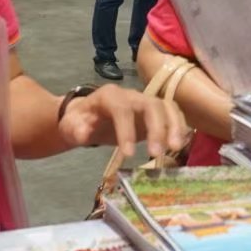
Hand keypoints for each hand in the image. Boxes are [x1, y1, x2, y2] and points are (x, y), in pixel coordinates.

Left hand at [59, 84, 188, 158]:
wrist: (85, 116)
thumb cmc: (78, 121)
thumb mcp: (70, 126)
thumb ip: (76, 129)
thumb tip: (85, 133)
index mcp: (109, 96)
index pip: (122, 109)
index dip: (127, 130)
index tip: (128, 155)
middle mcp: (131, 96)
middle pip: (151, 104)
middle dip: (157, 127)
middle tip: (157, 153)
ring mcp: (145, 103)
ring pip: (167, 106)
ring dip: (174, 126)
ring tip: (175, 148)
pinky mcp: (155, 114)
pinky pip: (172, 114)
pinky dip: (179, 126)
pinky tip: (180, 144)